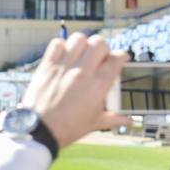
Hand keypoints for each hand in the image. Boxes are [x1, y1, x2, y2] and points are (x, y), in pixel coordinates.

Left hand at [20, 33, 131, 148]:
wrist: (40, 130)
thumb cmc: (68, 128)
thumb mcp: (95, 123)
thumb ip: (114, 118)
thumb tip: (129, 120)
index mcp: (98, 85)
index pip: (116, 59)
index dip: (121, 56)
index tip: (120, 58)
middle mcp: (82, 72)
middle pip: (99, 43)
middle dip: (103, 48)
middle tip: (100, 58)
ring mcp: (64, 67)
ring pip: (79, 39)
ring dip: (83, 44)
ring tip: (82, 55)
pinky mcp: (47, 66)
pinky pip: (56, 44)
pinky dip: (62, 46)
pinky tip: (64, 56)